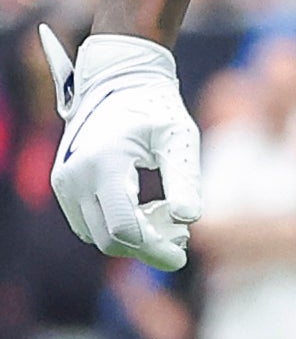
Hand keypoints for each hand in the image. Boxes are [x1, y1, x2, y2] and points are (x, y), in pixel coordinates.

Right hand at [49, 31, 202, 269]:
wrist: (118, 83)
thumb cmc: (156, 109)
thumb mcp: (179, 139)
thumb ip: (184, 179)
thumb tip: (188, 219)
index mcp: (105, 163)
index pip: (125, 228)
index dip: (154, 250)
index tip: (182, 254)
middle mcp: (76, 176)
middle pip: (109, 239)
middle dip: (146, 247)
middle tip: (180, 236)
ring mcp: (64, 182)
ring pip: (96, 235)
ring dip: (132, 237)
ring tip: (163, 215)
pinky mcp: (63, 185)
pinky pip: (88, 223)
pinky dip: (116, 226)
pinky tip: (143, 209)